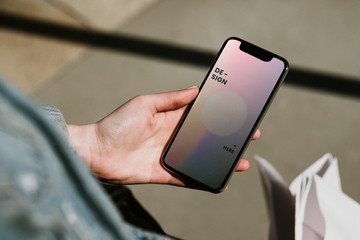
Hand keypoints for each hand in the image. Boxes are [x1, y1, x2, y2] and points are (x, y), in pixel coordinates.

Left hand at [68, 87, 260, 187]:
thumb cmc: (117, 124)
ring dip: (220, 160)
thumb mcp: (145, 103)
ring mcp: (171, 156)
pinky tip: (219, 181)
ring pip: (201, 159)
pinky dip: (203, 181)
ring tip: (240, 161)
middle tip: (248, 136)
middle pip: (206, 138)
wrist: (96, 152)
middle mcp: (174, 137)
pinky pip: (188, 179)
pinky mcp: (165, 174)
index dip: (219, 114)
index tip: (238, 112)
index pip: (201, 116)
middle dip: (226, 138)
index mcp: (171, 118)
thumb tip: (195, 90)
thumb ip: (171, 98)